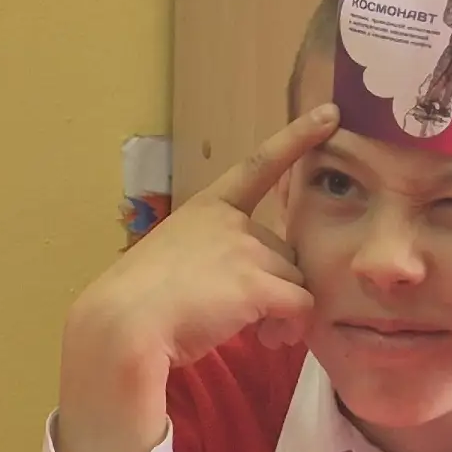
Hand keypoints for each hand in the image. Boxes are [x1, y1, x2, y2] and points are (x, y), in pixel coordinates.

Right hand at [57, 104, 337, 451]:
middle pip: (284, 250)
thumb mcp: (170, 263)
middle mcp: (228, 221)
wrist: (122, 325)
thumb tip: (245, 294)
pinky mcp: (256, 282)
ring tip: (259, 335)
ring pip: (296, 279)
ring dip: (284, 311)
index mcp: (204, 210)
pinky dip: (292, 327)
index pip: (258, 165)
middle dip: (277, 285)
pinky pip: (302, 304)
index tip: (330, 113)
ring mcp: (243, 248)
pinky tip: (269, 338)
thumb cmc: (136, 306)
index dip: (296, 138)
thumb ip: (208, 260)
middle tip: (258, 321)